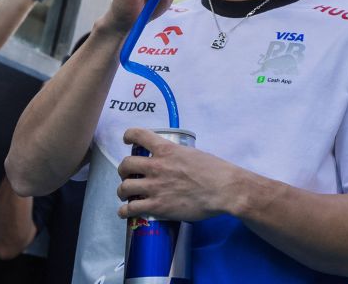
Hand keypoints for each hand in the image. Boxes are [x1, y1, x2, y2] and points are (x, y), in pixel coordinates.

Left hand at [116, 127, 239, 221]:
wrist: (224, 190)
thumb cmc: (216, 171)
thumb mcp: (194, 154)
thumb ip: (178, 155)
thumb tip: (174, 161)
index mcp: (167, 149)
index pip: (138, 135)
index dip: (129, 136)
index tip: (127, 140)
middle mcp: (156, 166)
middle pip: (126, 164)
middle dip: (124, 170)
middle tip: (128, 175)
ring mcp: (155, 187)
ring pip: (124, 187)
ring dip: (122, 191)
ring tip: (126, 194)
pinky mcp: (157, 206)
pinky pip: (130, 209)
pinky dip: (124, 211)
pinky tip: (125, 212)